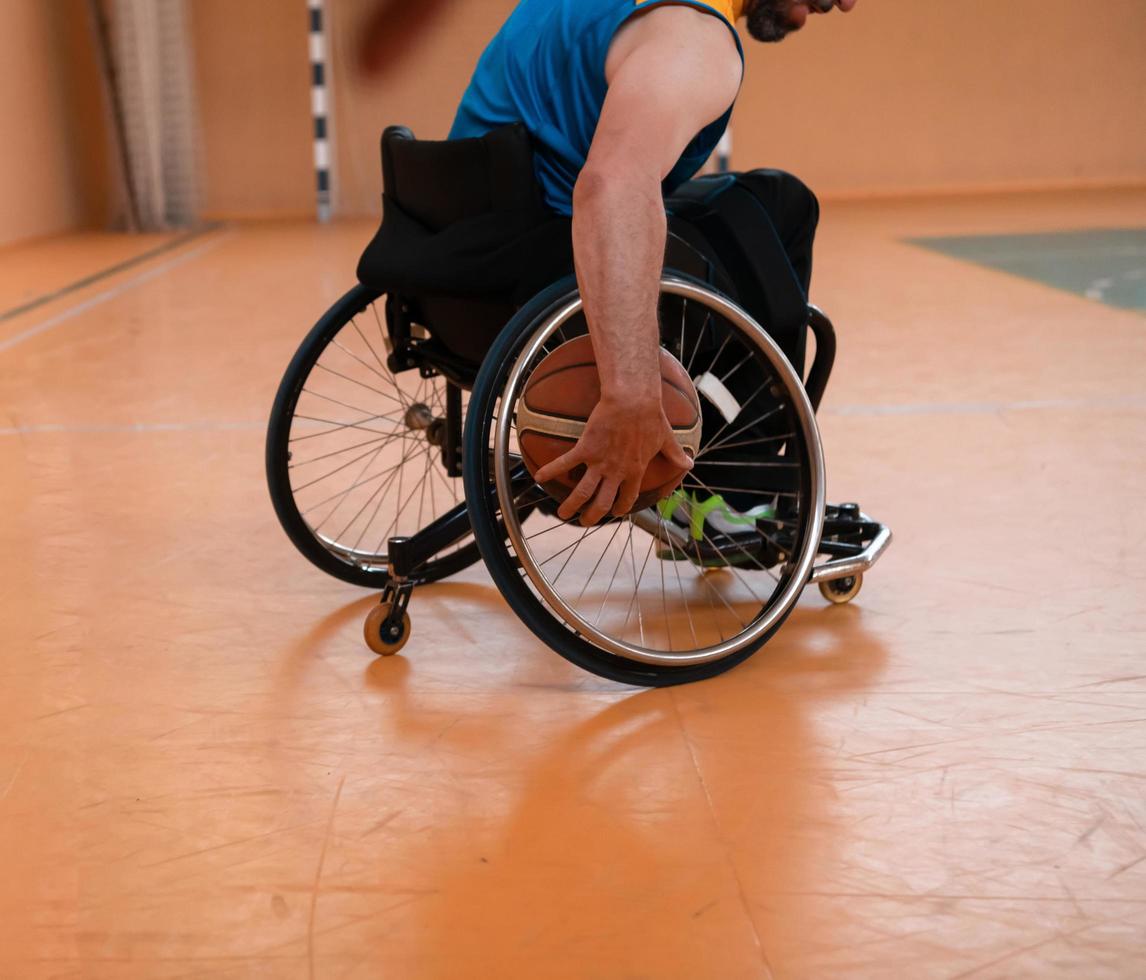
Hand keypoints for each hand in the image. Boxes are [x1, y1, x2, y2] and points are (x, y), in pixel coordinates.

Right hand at [532, 393, 694, 525]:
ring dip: (571, 506)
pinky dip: (552, 472)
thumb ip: (676, 454)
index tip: (615, 512)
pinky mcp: (586, 448)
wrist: (633, 400)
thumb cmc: (651, 416)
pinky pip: (565, 464)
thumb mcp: (667, 438)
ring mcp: (599, 463)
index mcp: (634, 472)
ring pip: (582, 493)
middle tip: (585, 523)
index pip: (627, 497)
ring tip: (562, 514)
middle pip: (602, 503)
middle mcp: (616, 473)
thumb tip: (690, 463)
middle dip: (592, 516)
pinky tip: (540, 479)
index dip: (621, 507)